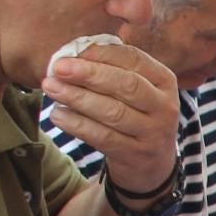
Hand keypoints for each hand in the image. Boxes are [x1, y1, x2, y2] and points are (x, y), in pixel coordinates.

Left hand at [42, 41, 179, 193]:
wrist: (150, 164)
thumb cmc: (135, 115)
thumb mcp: (137, 90)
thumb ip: (113, 70)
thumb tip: (73, 53)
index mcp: (164, 80)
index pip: (134, 59)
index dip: (102, 54)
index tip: (72, 52)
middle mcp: (164, 106)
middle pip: (126, 85)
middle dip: (89, 74)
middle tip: (58, 68)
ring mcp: (153, 133)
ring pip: (114, 112)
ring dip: (78, 98)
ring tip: (51, 88)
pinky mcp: (135, 154)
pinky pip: (103, 137)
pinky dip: (77, 124)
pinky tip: (58, 114)